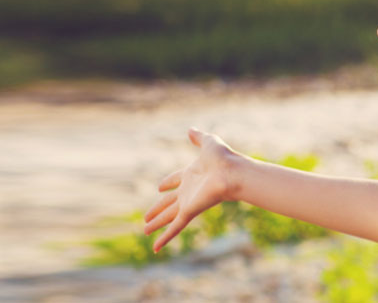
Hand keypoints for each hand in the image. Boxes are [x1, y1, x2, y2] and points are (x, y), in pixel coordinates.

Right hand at [143, 128, 241, 250]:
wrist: (234, 173)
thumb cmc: (224, 158)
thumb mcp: (208, 143)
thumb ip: (199, 137)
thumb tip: (191, 129)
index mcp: (192, 174)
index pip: (176, 180)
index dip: (168, 182)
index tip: (160, 186)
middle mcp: (189, 190)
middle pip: (169, 202)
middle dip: (157, 209)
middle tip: (146, 218)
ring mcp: (189, 202)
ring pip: (168, 216)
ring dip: (156, 224)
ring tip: (144, 231)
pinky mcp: (190, 211)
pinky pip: (174, 228)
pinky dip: (165, 239)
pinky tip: (155, 249)